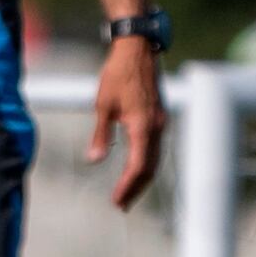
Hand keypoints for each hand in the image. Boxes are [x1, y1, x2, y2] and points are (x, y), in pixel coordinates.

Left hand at [89, 35, 166, 209]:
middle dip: (136, 188)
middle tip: (122, 204)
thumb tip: (94, 160)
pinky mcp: (159, 117)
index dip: (127, 186)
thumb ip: (101, 135)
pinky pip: (156, 147)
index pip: (138, 166)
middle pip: (150, 167)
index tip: (116, 200)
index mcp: (143, 127)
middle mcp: (157, 128)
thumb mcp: (103, 106)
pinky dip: (146, 163)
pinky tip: (136, 167)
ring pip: (155, 159)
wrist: (137, 51)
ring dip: (142, 178)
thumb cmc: (118, 75)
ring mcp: (161, 123)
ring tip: (128, 192)